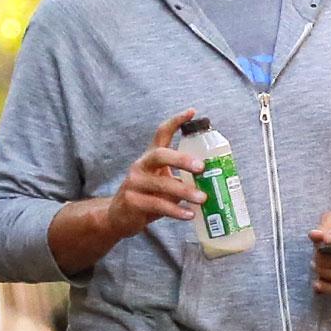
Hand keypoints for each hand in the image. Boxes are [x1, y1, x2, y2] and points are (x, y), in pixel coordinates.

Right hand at [105, 109, 208, 239]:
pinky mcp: (132, 202)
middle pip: (160, 155)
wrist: (119, 217)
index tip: (193, 112)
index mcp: (150, 158)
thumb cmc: (148, 197)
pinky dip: (176, 210)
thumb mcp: (163, 183)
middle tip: (201, 167)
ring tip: (202, 198)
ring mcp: (134, 183)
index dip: (176, 121)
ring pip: (162, 184)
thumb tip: (212, 182)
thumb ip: (181, 179)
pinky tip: (189, 214)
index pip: (161, 133)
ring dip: (185, 191)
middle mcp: (140, 166)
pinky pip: (158, 205)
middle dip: (181, 159)